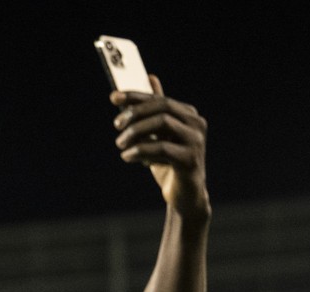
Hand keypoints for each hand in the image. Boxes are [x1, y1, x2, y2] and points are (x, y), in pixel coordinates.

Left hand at [112, 76, 208, 220]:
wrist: (183, 196)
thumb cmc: (168, 164)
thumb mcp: (157, 137)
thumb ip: (153, 112)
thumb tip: (150, 78)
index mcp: (188, 115)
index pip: (159, 99)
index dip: (136, 96)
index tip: (113, 97)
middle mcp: (196, 124)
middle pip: (162, 107)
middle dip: (135, 113)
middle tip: (116, 124)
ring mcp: (196, 141)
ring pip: (162, 124)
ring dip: (135, 132)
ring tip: (120, 144)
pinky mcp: (191, 159)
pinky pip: (162, 148)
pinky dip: (140, 150)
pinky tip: (127, 157)